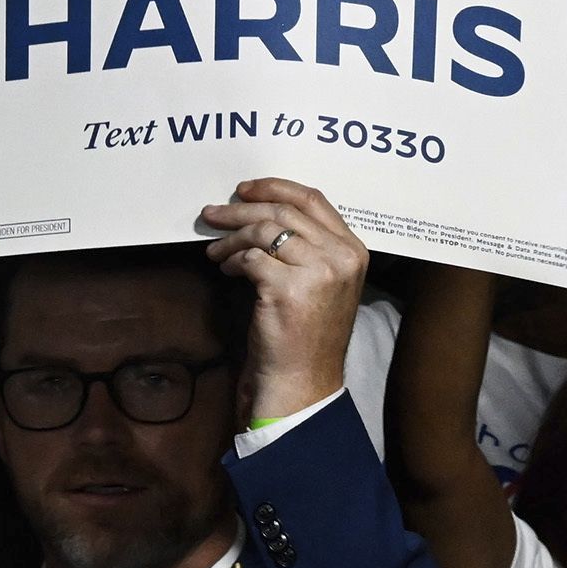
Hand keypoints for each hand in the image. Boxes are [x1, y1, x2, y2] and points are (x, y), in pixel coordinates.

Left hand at [200, 179, 369, 425]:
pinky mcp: (288, 290)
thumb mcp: (323, 281)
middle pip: (283, 212)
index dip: (274, 187)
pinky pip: (251, 259)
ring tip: (215, 250)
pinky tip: (226, 271)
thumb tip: (262, 210)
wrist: (303, 380)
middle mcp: (341, 257)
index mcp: (353, 250)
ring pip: (264, 231)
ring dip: (231, 237)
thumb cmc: (307, 333)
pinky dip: (232, 262)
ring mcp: (318, 273)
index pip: (312, 200)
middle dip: (241, 209)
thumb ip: (309, 245)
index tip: (244, 190)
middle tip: (212, 213)